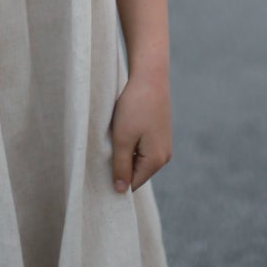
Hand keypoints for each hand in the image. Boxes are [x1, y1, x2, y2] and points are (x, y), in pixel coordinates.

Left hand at [110, 69, 171, 194]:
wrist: (150, 75)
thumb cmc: (135, 106)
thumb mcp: (122, 138)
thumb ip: (121, 167)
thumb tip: (121, 191)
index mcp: (156, 161)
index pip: (133, 184)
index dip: (116, 180)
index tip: (102, 169)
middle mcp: (164, 156)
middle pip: (136, 173)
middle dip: (121, 165)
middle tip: (106, 150)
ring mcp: (163, 143)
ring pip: (138, 159)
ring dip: (125, 152)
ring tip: (116, 135)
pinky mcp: (160, 132)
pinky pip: (142, 147)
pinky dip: (131, 142)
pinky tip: (124, 127)